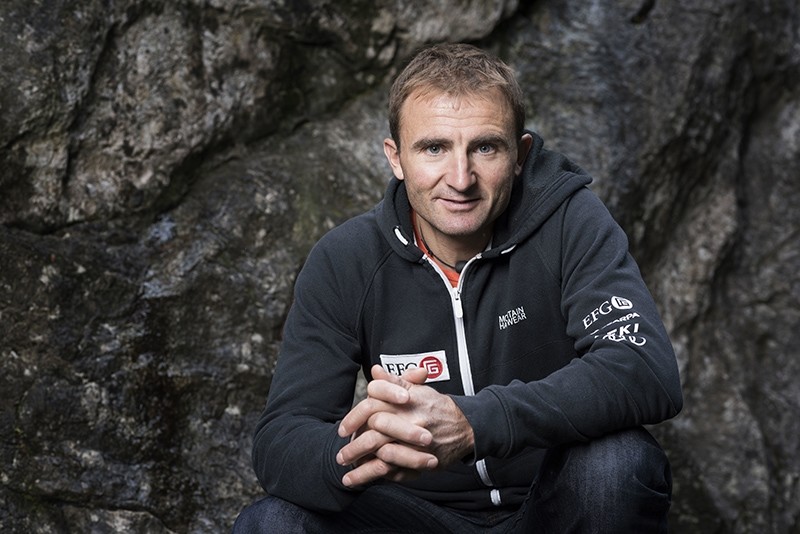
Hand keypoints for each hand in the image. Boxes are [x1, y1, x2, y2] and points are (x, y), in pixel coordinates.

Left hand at [336, 364, 474, 486]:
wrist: (468, 428)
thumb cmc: (438, 407)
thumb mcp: (419, 389)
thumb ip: (395, 381)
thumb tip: (374, 371)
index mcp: (407, 401)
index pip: (373, 405)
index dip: (354, 417)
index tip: (343, 429)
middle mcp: (411, 421)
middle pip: (375, 432)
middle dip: (354, 445)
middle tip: (340, 453)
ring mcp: (416, 443)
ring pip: (383, 454)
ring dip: (361, 466)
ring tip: (345, 472)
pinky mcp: (421, 462)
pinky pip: (394, 471)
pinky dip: (375, 477)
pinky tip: (360, 480)